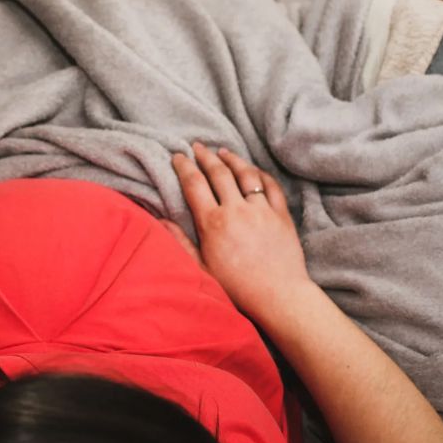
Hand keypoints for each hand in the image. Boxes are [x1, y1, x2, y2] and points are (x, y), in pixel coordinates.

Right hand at [166, 142, 310, 319]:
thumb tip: (161, 220)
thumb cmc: (237, 288)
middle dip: (205, 156)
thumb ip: (181, 242)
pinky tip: (252, 170)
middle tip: (197, 147)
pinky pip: (270, 185)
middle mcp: (236, 210)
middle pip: (218, 173)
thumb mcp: (201, 269)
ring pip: (245, 174)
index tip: (178, 156)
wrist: (278, 296)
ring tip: (223, 152)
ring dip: (232, 159)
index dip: (184, 167)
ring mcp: (261, 210)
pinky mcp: (281, 214)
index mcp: (213, 224)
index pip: (195, 184)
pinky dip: (260, 173)